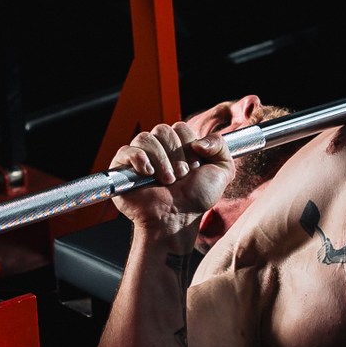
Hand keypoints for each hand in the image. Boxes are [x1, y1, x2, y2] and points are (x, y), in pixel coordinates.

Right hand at [109, 123, 233, 230]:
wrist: (177, 219)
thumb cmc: (197, 199)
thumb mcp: (223, 170)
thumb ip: (220, 144)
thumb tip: (199, 140)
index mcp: (179, 145)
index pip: (180, 127)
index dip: (189, 148)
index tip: (192, 170)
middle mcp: (159, 148)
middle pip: (163, 130)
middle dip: (176, 156)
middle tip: (179, 178)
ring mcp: (140, 157)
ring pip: (146, 138)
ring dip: (161, 162)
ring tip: (166, 181)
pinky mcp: (122, 168)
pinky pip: (127, 150)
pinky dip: (139, 159)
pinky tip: (148, 174)